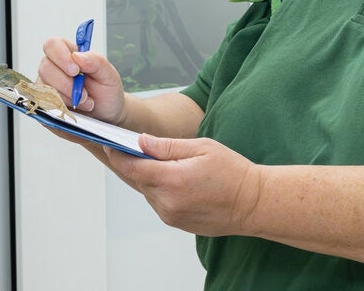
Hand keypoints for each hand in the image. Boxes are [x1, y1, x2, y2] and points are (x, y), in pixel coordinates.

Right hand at [38, 37, 127, 124]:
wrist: (107, 112)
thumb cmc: (107, 90)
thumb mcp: (109, 75)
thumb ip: (96, 61)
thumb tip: (77, 56)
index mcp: (69, 54)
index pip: (53, 45)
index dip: (60, 56)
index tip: (76, 70)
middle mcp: (54, 67)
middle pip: (45, 67)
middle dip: (65, 82)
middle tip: (84, 93)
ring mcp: (47, 85)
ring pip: (44, 87)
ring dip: (66, 97)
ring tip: (86, 101)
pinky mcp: (45, 102)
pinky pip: (44, 103)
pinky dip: (62, 107)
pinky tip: (76, 108)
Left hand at [105, 135, 261, 237]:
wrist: (253, 203)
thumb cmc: (233, 172)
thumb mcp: (202, 148)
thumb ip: (168, 146)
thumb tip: (141, 142)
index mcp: (173, 179)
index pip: (132, 167)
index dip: (118, 155)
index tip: (111, 144)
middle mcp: (167, 202)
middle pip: (138, 180)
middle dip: (135, 164)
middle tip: (136, 148)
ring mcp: (171, 215)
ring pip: (148, 192)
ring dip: (150, 178)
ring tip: (164, 164)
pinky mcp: (176, 222)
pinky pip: (159, 202)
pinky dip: (161, 190)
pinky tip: (176, 180)